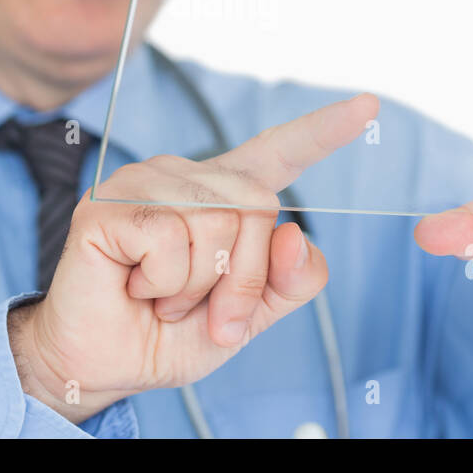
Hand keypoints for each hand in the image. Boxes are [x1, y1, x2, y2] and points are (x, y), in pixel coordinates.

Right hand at [8, 92, 379, 422]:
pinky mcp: (107, 205)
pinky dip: (162, 284)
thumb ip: (288, 281)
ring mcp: (143, 182)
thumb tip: (297, 237)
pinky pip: (169, 239)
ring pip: (215, 224)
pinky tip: (135, 287)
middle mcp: (185, 176)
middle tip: (202, 309)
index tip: (368, 105)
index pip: (280, 153)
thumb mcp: (250, 316)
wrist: (104, 366)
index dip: (323, 131)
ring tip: (160, 297)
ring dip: (196, 288)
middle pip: (258, 208)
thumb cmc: (170, 334)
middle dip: (242, 278)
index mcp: (223, 195)